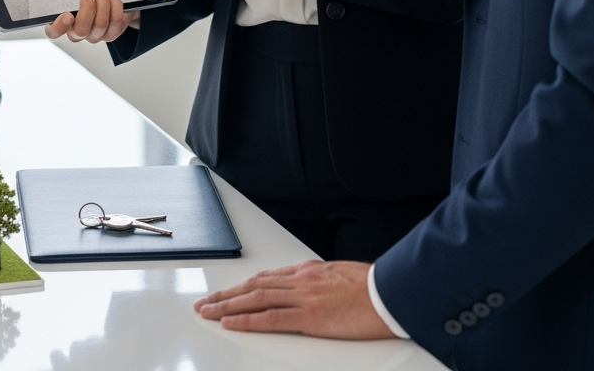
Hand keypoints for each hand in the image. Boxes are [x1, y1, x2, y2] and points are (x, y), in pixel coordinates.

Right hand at [44, 0, 139, 43]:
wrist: (107, 0)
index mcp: (62, 24)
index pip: (53, 33)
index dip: (59, 27)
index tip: (67, 15)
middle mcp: (78, 34)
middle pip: (81, 30)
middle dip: (87, 8)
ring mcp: (95, 36)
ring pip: (100, 24)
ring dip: (103, 3)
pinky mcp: (111, 34)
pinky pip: (116, 21)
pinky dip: (115, 5)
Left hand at [193, 260, 394, 338]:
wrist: (390, 292)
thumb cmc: (372, 288)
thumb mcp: (340, 276)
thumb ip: (319, 282)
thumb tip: (308, 288)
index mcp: (307, 271)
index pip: (265, 278)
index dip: (242, 286)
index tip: (225, 293)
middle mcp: (300, 280)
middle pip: (253, 287)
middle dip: (226, 295)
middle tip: (204, 303)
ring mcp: (303, 297)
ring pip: (255, 299)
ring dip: (227, 306)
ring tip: (208, 312)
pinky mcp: (309, 316)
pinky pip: (271, 318)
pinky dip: (247, 320)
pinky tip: (230, 322)